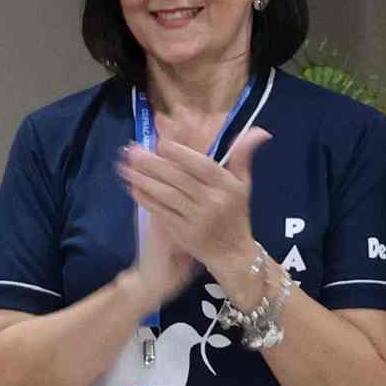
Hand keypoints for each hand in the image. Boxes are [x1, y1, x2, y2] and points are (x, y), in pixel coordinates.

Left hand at [120, 131, 266, 304]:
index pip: (202, 166)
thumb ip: (243, 156)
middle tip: (132, 151)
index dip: (180, 153)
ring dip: (144, 180)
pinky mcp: (184, 234)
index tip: (160, 143)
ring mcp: (197, 219)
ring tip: (126, 168)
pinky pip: (162, 213)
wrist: (234, 254)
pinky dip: (146, 200)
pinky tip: (133, 188)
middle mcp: (213, 202)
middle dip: (152, 164)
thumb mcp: (244, 185)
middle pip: (179, 179)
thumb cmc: (236, 215)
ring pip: (167, 195)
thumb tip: (259, 131)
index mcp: (227, 186)